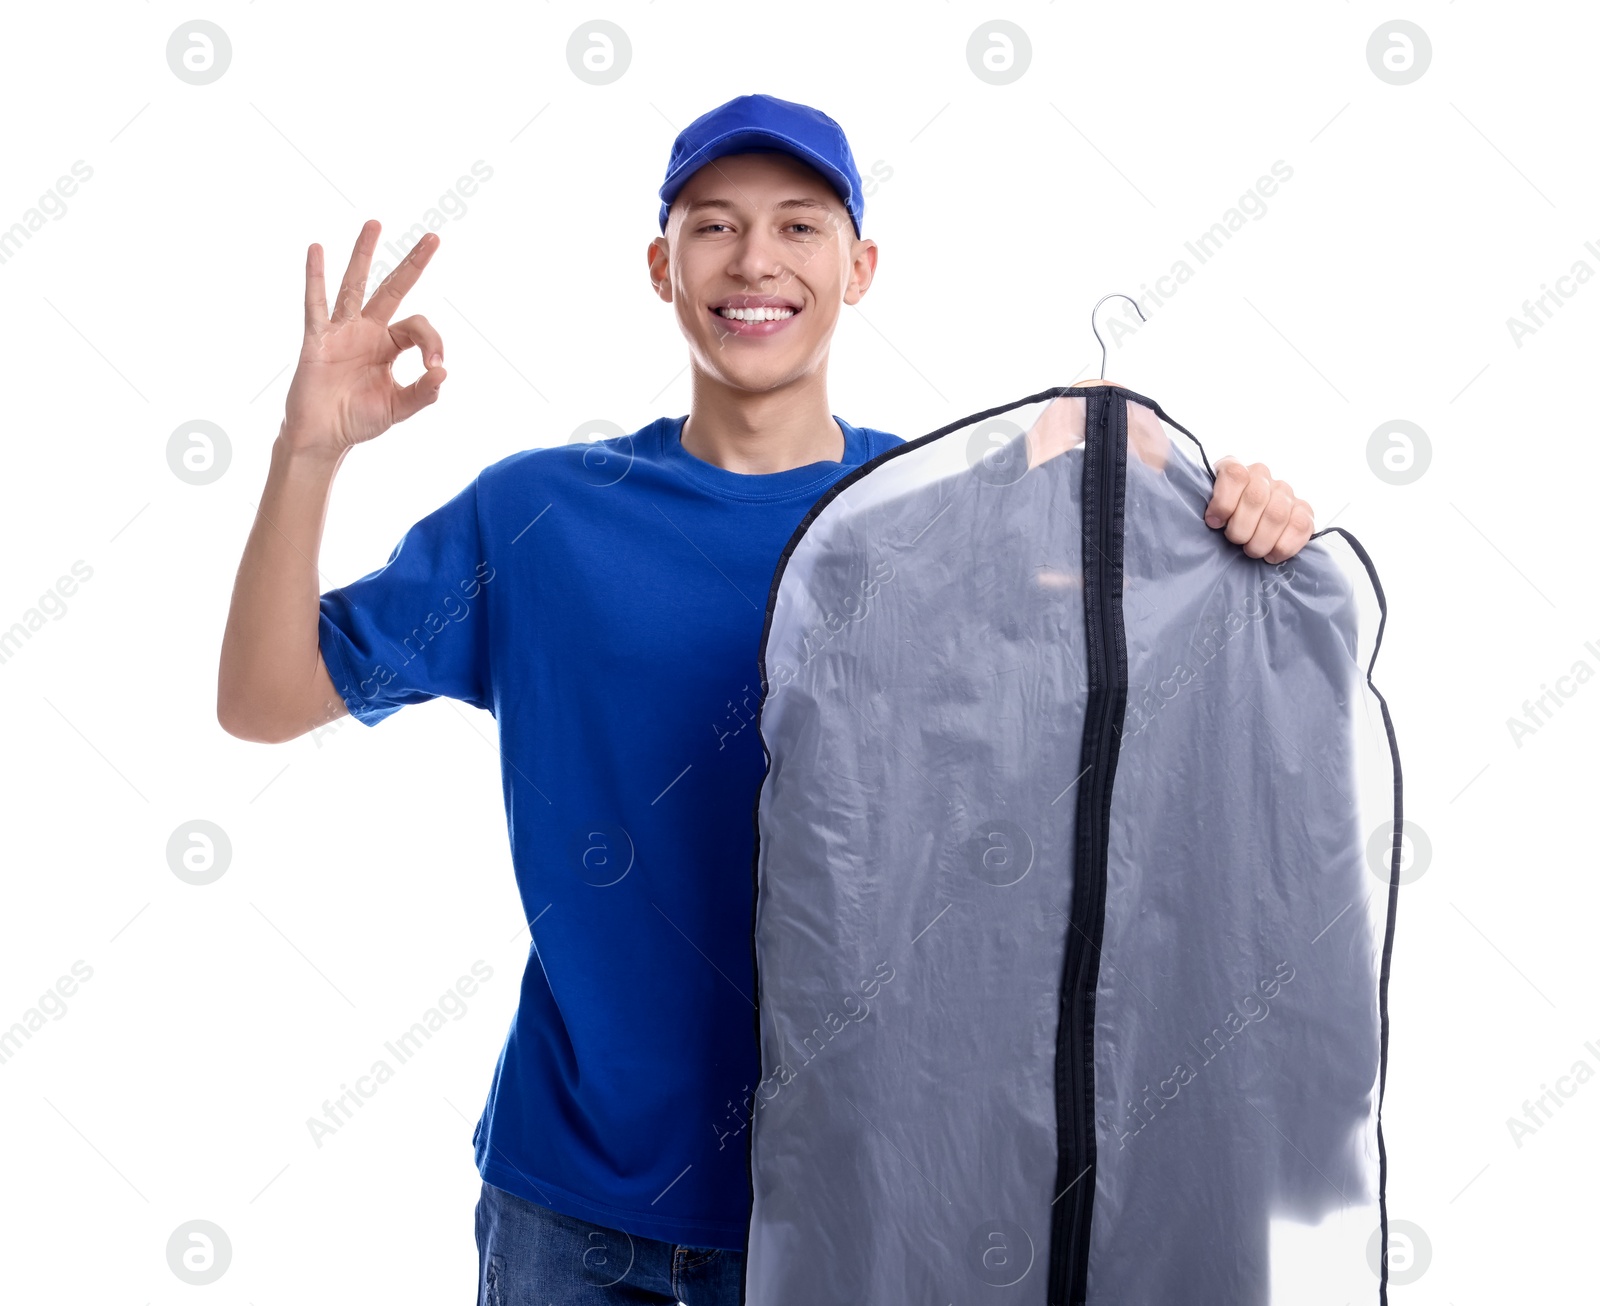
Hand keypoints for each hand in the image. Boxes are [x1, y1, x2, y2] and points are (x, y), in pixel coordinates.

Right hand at [282, 219, 446, 455]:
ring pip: (355, 285)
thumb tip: (443, 373)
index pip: (418, 328)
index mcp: (389, 346)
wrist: (323, 436)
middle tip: (433, 238)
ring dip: (364, 255)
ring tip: (375, 224)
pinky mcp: (317, 339)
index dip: (433, 342)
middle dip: (412, 265)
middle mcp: (367, 331)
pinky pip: (315, 304)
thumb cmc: (359, 420)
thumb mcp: (398, 408)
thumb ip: (422, 393)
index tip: (434, 366)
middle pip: (392, 289)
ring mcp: (342, 331)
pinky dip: (315, 277)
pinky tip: (316, 250)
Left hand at [1204, 457, 1314, 563]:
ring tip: (1251, 550)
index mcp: (1234, 468)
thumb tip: (1214, 520)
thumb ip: (1210, 508)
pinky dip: (1284, 546)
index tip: (1215, 523)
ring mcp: (1284, 492)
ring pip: (1277, 515)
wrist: (1245, 528)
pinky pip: (1301, 526)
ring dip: (1261, 540)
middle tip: (1236, 541)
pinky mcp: (1303, 510)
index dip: (1224, 502)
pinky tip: (1271, 555)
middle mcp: (1261, 476)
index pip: (1235, 475)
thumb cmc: (1222, 520)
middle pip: (1256, 498)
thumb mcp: (1207, 510)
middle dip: (1241, 528)